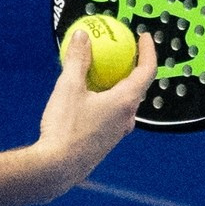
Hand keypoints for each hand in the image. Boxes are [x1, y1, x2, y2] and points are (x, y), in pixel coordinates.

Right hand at [36, 28, 157, 189]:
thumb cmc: (65, 127)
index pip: (147, 71)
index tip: (144, 37)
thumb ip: (77, 59)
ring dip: (118, 85)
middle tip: (122, 52)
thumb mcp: (68, 88)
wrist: (56, 168)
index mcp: (125, 102)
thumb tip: (81, 36)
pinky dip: (106, 100)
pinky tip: (88, 98)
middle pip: (137, 87)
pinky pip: (112, 114)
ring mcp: (117, 132)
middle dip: (132, 68)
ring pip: (124, 103)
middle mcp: (127, 118)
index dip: (148, 51)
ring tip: (103, 73)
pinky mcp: (106, 142)